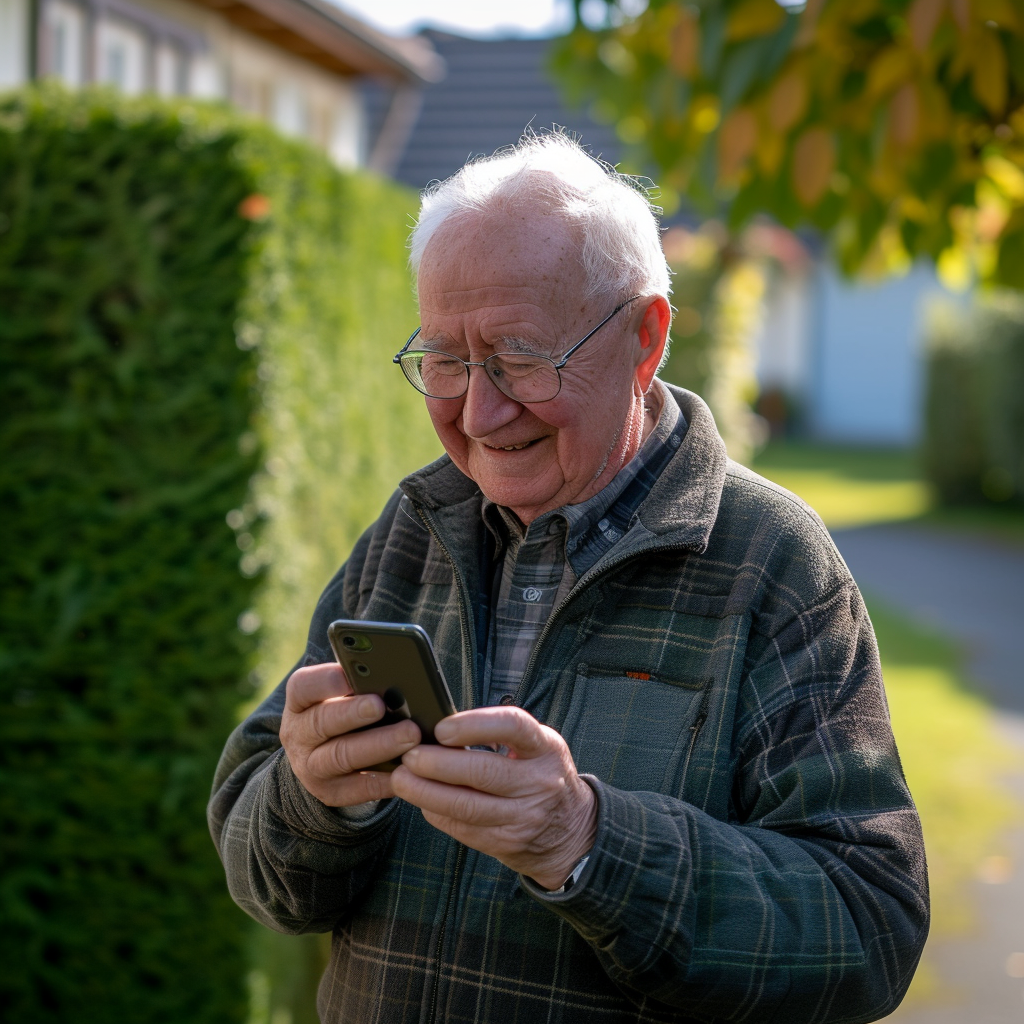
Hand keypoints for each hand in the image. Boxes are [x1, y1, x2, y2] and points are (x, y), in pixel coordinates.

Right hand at [280, 663, 421, 806]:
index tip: (350, 676)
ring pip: (341, 756)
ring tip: (410, 735)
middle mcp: (298, 734)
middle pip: (322, 722)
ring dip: (377, 745)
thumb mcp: (343, 692)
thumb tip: (396, 675)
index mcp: (300, 700)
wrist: (324, 753)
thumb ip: (360, 682)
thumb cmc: (346, 708)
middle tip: (380, 705)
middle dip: (353, 713)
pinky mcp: (330, 792)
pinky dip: (383, 779)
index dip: (326, 681)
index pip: (304, 686)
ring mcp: (311, 766)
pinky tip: (407, 769)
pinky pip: (358, 788)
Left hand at [391, 706, 596, 889]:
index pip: (512, 726)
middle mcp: (539, 782)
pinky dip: (436, 813)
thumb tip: (439, 729)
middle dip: (438, 763)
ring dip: (426, 792)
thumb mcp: (536, 747)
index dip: (474, 725)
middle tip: (409, 755)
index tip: (441, 728)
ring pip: (467, 806)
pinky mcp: (506, 843)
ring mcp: (524, 817)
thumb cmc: (542, 775)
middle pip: (483, 771)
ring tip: (401, 778)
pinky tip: (421, 800)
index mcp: (546, 747)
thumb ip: (498, 734)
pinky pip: (463, 828)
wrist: (572, 832)